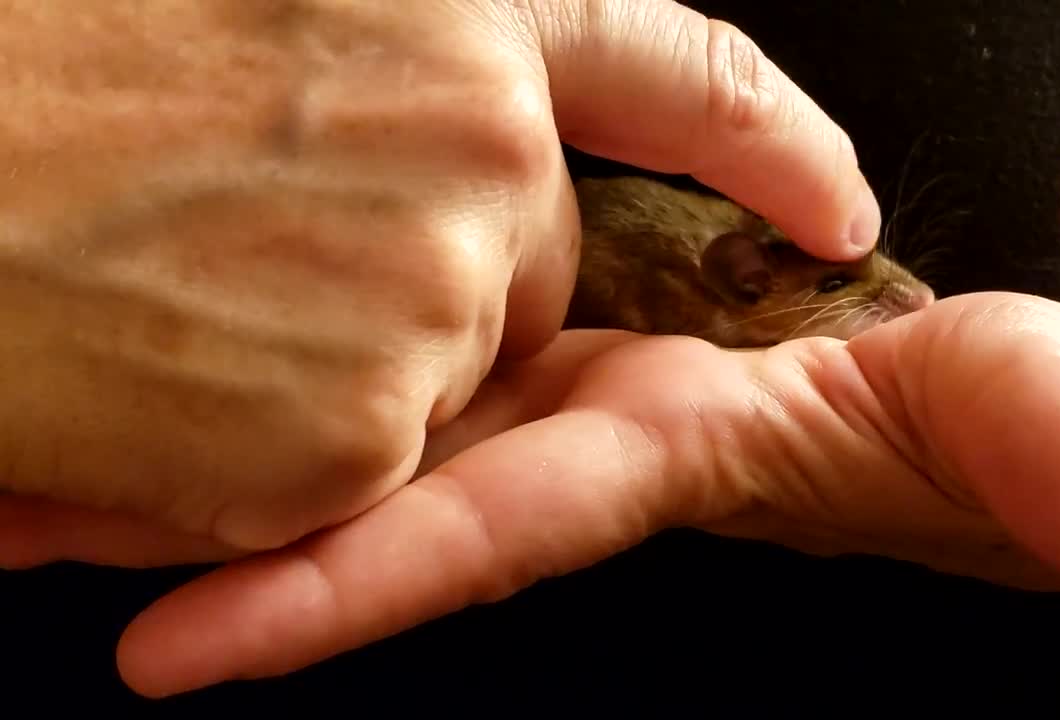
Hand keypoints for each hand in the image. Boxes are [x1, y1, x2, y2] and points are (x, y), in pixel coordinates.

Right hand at [0, 1, 876, 554]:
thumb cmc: (32, 64)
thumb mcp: (259, 16)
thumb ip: (394, 79)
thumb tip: (472, 146)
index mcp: (450, 13)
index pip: (680, 75)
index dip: (776, 140)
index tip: (835, 205)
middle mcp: (473, 146)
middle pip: (531, 273)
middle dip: (428, 285)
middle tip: (248, 248)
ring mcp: (427, 296)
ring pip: (435, 384)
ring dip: (320, 371)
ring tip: (165, 301)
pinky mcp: (358, 436)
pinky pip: (351, 477)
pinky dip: (256, 453)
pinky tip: (151, 383)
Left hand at [12, 291, 1059, 696]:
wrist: (966, 406)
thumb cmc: (993, 428)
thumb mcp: (1024, 421)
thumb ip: (1047, 441)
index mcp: (663, 457)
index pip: (485, 529)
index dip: (344, 588)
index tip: (170, 652)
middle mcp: (577, 427)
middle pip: (364, 481)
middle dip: (200, 524)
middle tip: (19, 524)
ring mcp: (555, 378)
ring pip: (358, 408)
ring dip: (214, 441)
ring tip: (46, 453)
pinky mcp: (554, 329)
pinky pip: (401, 336)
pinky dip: (302, 352)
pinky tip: (207, 344)